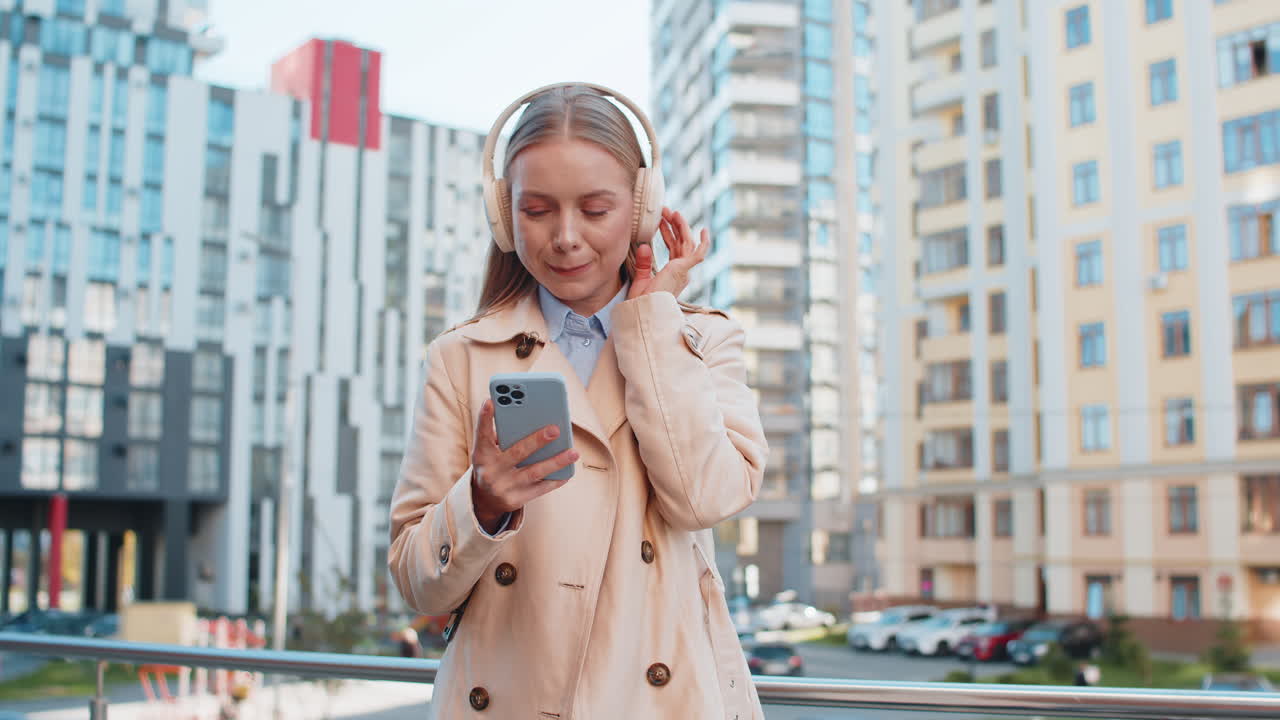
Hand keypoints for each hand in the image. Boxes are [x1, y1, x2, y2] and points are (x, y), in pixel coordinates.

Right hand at [470, 399, 576, 532]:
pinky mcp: (515, 500)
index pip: (483, 434)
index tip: (491, 401)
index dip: (485, 418)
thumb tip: (532, 420)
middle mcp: (490, 471)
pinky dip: (556, 479)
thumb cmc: (494, 464)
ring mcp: (503, 487)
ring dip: (556, 462)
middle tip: (556, 429)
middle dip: (537, 440)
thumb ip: (504, 436)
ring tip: (574, 452)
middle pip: (517, 452)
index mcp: (482, 454)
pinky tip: (569, 470)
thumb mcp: (490, 451)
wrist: (485, 500)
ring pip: (534, 472)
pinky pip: (540, 489)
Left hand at [628, 207, 710, 300]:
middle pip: (681, 242)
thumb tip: (643, 245)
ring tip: (672, 212)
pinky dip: (703, 242)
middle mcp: (681, 272)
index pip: (674, 248)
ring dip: (680, 226)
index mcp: (673, 273)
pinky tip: (704, 230)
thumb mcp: (641, 278)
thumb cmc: (641, 301)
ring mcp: (684, 271)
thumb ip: (643, 263)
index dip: (668, 233)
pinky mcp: (684, 269)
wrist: (643, 310)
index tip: (660, 220)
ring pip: (687, 243)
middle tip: (664, 211)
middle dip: (674, 225)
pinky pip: (699, 254)